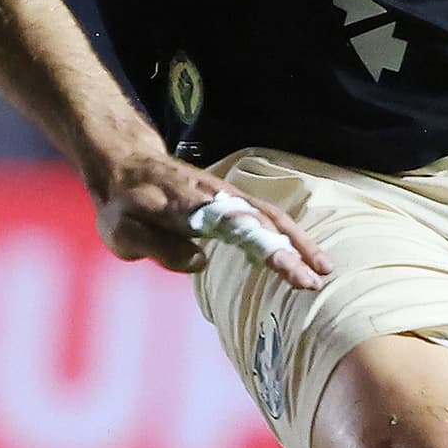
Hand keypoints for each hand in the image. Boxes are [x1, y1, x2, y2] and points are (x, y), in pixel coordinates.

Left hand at [90, 147, 330, 289]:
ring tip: (324, 272)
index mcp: (191, 205)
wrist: (126, 165)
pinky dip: (290, 235)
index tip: (292, 272)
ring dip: (300, 242)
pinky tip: (305, 256)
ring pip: (271, 216)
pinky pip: (266, 216)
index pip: (236, 226)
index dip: (266, 248)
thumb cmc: (123, 205)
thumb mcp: (123, 233)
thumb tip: (202, 261)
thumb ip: (160, 247)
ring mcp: (228, 197)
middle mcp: (216, 196)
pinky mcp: (232, 201)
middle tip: (314, 282)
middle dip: (292, 250)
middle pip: (262, 220)